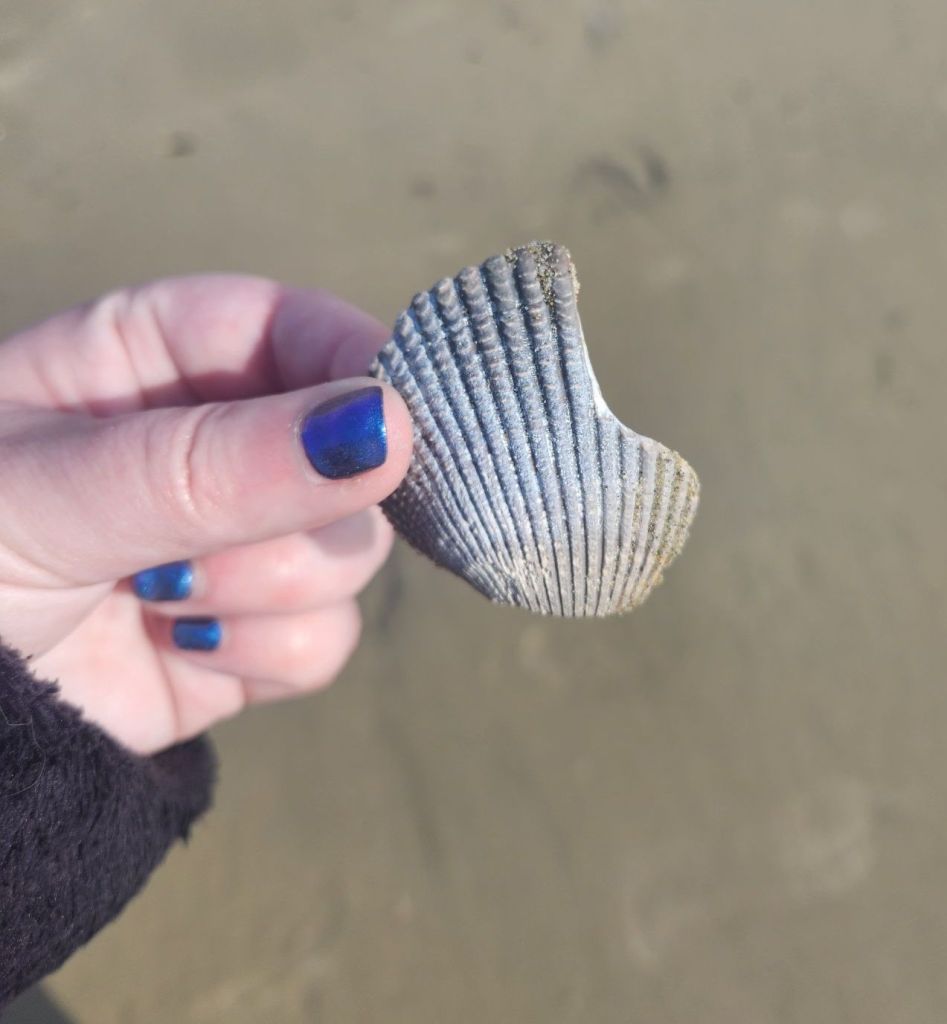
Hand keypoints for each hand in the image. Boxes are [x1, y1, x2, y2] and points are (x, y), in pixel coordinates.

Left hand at [0, 276, 411, 753]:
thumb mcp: (59, 490)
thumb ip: (215, 462)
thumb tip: (386, 428)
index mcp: (163, 358)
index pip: (299, 330)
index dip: (358, 366)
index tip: (392, 423)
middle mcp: (222, 443)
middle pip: (354, 454)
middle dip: (296, 513)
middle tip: (200, 545)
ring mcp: (247, 542)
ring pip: (352, 552)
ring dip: (266, 589)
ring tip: (159, 598)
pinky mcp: (256, 634)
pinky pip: (327, 638)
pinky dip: (261, 655)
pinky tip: (181, 647)